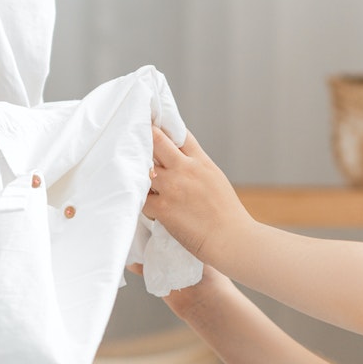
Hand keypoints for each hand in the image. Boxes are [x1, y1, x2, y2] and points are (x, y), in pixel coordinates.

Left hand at [143, 129, 250, 265]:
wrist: (231, 238)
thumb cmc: (226, 214)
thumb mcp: (215, 179)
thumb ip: (197, 167)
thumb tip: (180, 160)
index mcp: (200, 161)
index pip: (179, 134)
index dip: (164, 127)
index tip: (152, 125)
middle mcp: (185, 169)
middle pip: (157, 141)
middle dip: (144, 137)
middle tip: (131, 138)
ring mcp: (172, 187)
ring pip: (144, 168)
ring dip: (138, 172)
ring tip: (134, 176)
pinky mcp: (163, 207)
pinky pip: (141, 197)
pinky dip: (140, 200)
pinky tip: (144, 204)